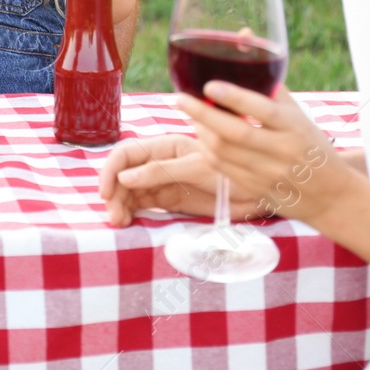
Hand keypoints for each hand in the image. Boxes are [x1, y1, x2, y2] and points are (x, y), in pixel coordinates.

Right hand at [99, 134, 269, 225]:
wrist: (264, 192)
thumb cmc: (234, 173)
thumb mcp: (197, 169)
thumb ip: (162, 171)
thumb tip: (125, 177)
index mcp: (166, 146)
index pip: (127, 153)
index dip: (111, 170)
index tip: (104, 193)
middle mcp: (160, 161)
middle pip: (124, 173)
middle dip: (113, 192)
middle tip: (114, 218)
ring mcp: (164, 182)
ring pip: (129, 190)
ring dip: (120, 204)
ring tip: (120, 223)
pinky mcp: (170, 200)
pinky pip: (142, 204)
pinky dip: (130, 212)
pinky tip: (127, 222)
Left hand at [172, 83, 357, 227]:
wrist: (331, 195)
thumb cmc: (309, 143)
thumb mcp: (298, 113)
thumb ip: (269, 82)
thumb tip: (243, 37)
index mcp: (294, 127)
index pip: (263, 110)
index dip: (235, 97)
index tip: (210, 84)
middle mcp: (282, 152)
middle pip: (235, 134)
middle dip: (202, 114)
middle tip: (180, 98)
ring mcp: (267, 174)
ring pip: (223, 152)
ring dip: (200, 130)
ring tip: (190, 112)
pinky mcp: (255, 190)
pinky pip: (221, 168)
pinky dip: (206, 148)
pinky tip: (202, 134)